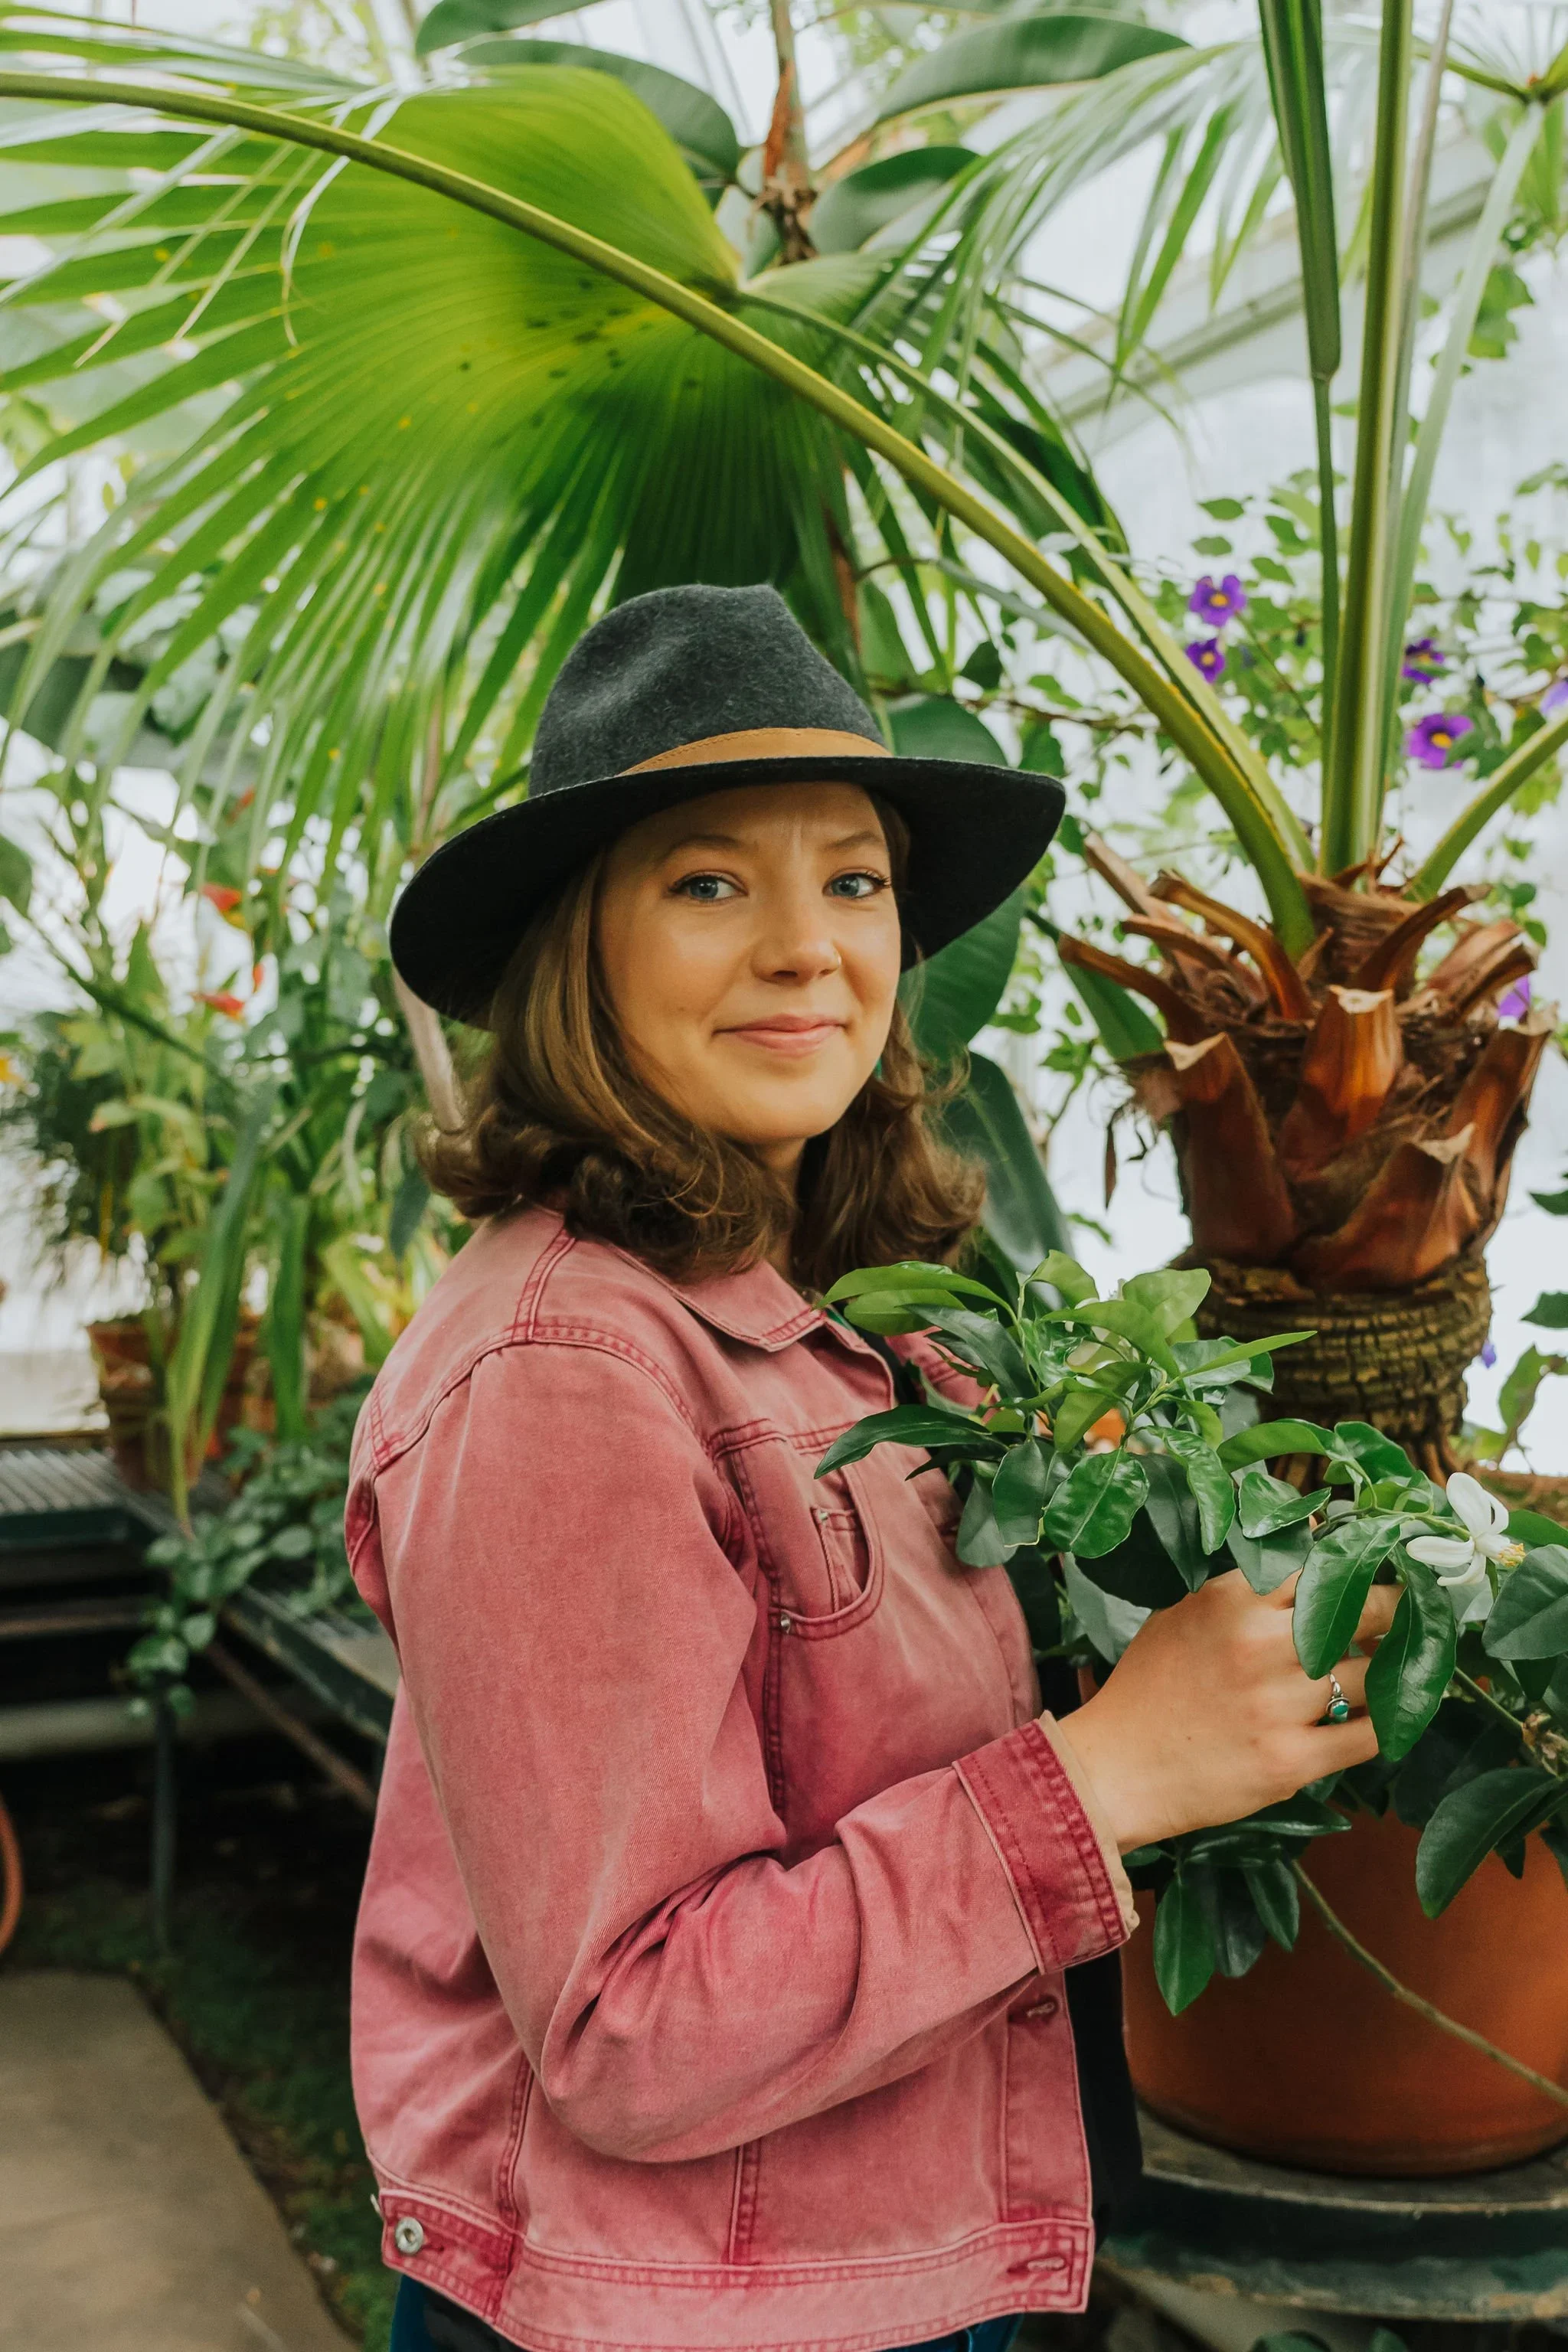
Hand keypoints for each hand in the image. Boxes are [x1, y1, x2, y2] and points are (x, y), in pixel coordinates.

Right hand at [1060, 1568, 1397, 1852]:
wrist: (1117, 1769)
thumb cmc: (1150, 1686)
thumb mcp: (1185, 1614)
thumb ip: (1246, 1584)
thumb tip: (1319, 1536)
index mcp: (1231, 1601)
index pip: (1321, 1567)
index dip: (1358, 1567)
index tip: (1380, 1569)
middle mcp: (1260, 1646)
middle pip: (1362, 1613)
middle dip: (1393, 1610)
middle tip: (1407, 1613)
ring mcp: (1278, 1706)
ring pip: (1371, 1675)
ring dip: (1385, 1671)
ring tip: (1389, 1668)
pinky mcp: (1291, 1762)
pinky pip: (1368, 1736)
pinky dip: (1384, 1724)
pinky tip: (1381, 1716)